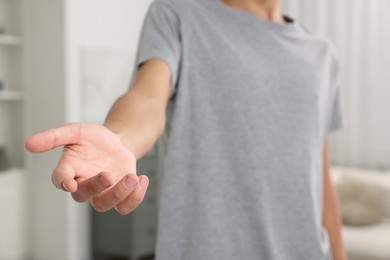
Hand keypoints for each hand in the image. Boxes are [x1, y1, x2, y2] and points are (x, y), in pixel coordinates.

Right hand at [25, 123, 148, 214]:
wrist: (118, 142)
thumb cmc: (94, 138)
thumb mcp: (75, 131)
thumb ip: (54, 137)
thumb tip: (28, 144)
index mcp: (70, 169)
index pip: (60, 180)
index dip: (63, 182)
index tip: (69, 183)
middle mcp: (83, 184)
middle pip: (83, 196)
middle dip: (95, 187)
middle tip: (108, 175)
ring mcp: (102, 192)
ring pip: (104, 205)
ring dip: (119, 194)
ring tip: (132, 177)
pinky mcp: (119, 195)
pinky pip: (124, 207)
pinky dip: (135, 198)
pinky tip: (142, 179)